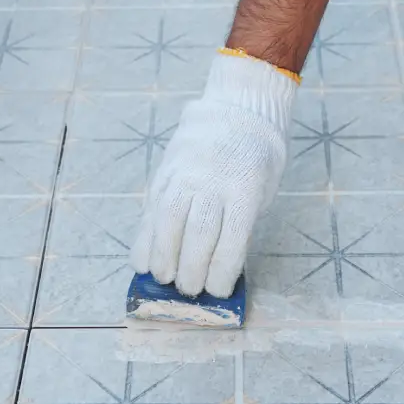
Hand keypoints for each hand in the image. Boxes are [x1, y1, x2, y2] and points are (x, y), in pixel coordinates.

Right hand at [130, 54, 296, 296]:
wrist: (239, 111)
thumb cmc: (256, 160)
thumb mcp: (261, 192)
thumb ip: (239, 225)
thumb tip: (216, 268)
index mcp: (244, 188)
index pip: (231, 239)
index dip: (222, 271)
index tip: (218, 291)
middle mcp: (211, 181)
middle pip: (197, 234)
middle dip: (190, 270)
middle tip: (188, 290)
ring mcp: (184, 175)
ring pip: (168, 221)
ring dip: (162, 257)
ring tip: (163, 278)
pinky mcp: (164, 173)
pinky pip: (150, 209)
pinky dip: (144, 239)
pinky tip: (142, 261)